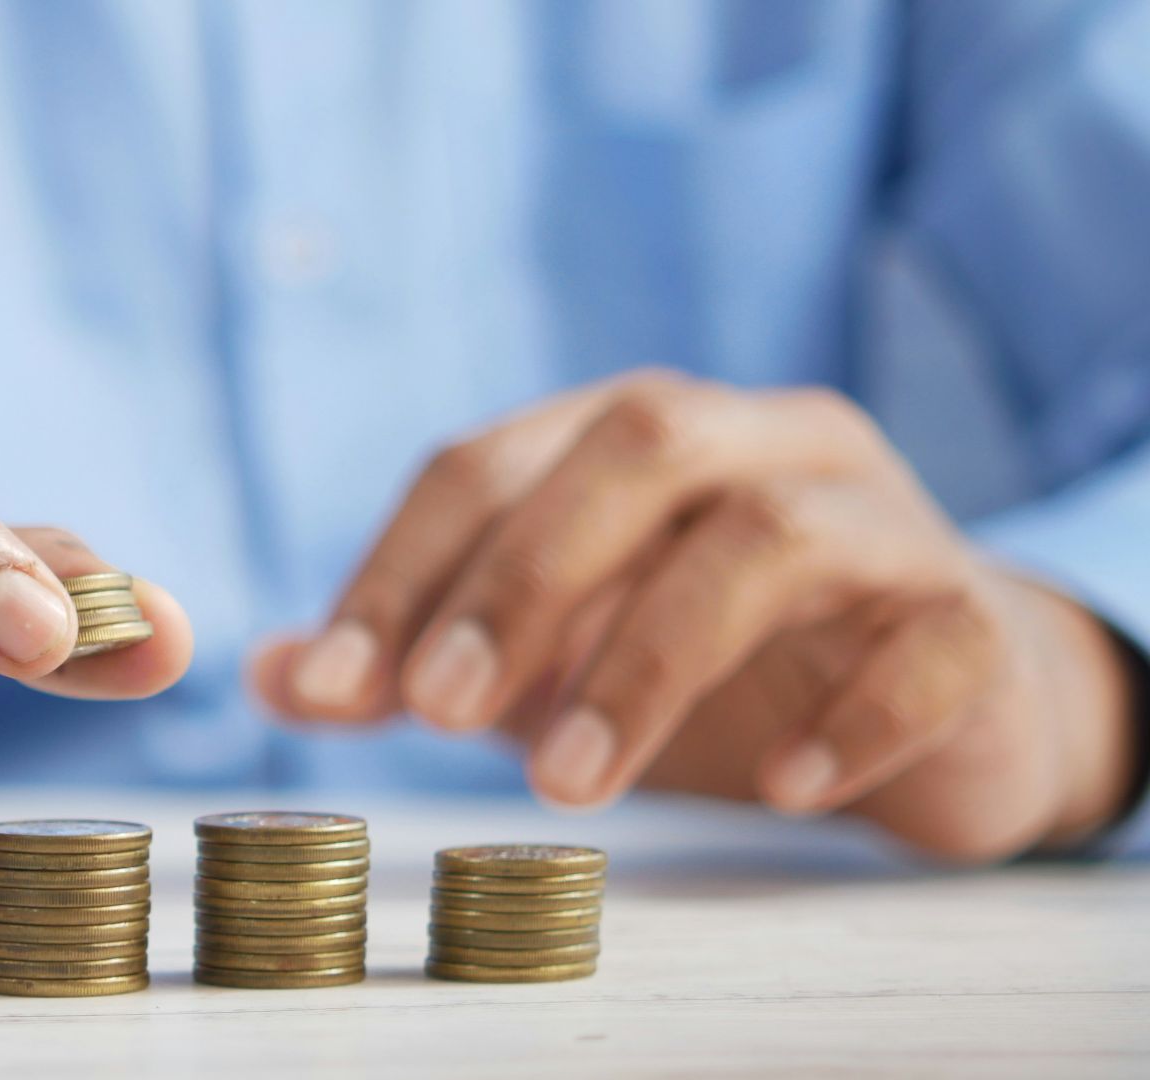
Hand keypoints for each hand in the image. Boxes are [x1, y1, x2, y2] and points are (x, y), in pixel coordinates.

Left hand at [255, 372, 1134, 861]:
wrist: (940, 701)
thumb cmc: (715, 665)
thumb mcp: (548, 658)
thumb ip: (417, 658)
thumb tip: (266, 675)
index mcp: (633, 436)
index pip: (489, 460)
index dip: (400, 567)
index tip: (332, 687)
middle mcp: (757, 442)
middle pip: (636, 446)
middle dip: (522, 578)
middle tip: (438, 713)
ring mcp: (878, 518)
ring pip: (770, 535)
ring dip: (650, 659)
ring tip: (570, 785)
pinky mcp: (971, 616)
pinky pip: (928, 641)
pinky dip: (851, 714)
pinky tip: (782, 788)